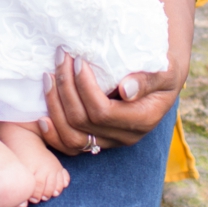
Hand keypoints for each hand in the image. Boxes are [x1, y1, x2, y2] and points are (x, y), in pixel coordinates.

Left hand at [40, 0, 194, 153]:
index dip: (85, 88)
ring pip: (72, 137)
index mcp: (143, 120)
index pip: (103, 111)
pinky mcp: (97, 141)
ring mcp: (110, 142)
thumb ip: (149, 79)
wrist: (163, 76)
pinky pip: (70, 146)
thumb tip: (126, 90)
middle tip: (61, 60)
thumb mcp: (166, 68)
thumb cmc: (164, 67)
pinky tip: (42, 117)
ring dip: (55, 107)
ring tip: (50, 77)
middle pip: (83, 122)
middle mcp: (126, 137)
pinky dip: (53, 134)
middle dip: (66, 89)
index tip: (78, 61)